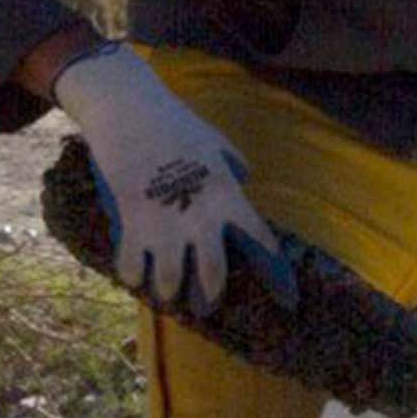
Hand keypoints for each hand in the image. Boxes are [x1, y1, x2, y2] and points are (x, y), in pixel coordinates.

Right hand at [51, 42, 296, 313]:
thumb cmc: (174, 123)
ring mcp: (164, 224)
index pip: (262, 242)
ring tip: (166, 293)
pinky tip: (133, 273)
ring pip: (169, 280)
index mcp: (228, 196)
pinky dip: (132, 275)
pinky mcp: (131, 224)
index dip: (277, 274)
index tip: (287, 299)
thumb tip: (242, 179)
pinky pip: (131, 267)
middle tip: (205, 306)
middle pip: (214, 276)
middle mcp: (201, 217)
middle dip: (210, 298)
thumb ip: (233, 167)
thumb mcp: (215, 143)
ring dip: (168, 292)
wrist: (129, 111)